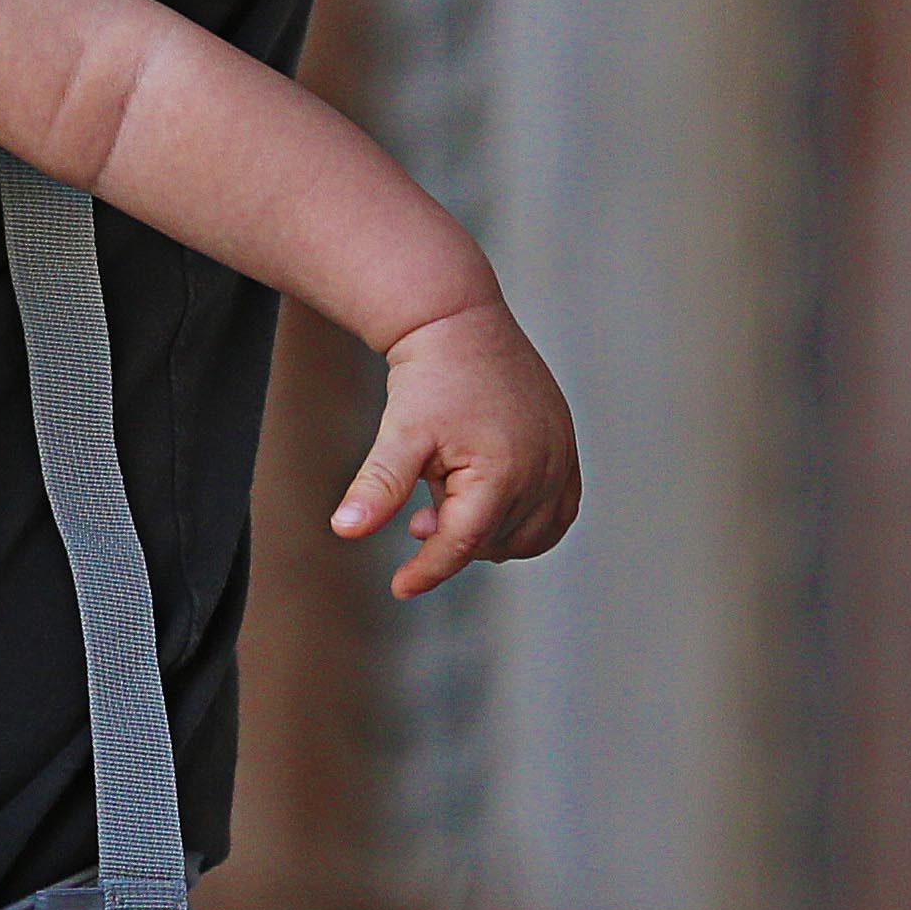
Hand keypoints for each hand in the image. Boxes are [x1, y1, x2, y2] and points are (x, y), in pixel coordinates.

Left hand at [333, 299, 580, 599]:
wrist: (459, 321)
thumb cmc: (429, 377)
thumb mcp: (399, 432)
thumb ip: (379, 487)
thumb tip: (343, 531)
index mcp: (502, 474)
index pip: (464, 544)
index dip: (429, 570)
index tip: (400, 587)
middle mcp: (542, 472)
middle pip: (494, 542)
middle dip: (453, 538)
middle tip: (417, 516)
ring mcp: (561, 461)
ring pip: (530, 536)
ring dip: (489, 534)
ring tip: (447, 500)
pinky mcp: (567, 450)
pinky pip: (558, 513)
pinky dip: (527, 523)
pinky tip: (488, 504)